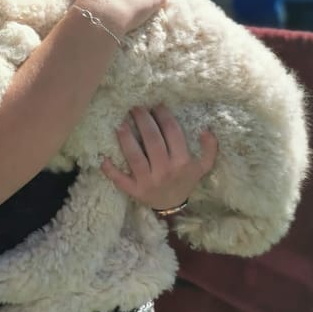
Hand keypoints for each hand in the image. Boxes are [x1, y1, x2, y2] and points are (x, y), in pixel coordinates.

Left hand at [101, 105, 216, 210]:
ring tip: (120, 124)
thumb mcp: (201, 167)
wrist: (172, 206)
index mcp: (182, 162)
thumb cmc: (184, 180)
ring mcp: (148, 182)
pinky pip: (120, 180)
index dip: (163, 116)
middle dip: (143, 121)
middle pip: (152, 141)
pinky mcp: (134, 191)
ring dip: (126, 139)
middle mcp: (165, 171)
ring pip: (135, 157)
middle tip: (135, 107)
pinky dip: (110, 170)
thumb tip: (207, 130)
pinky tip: (103, 158)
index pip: (172, 132)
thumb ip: (209, 150)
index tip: (156, 105)